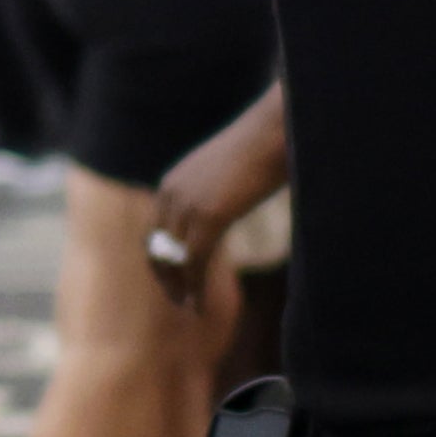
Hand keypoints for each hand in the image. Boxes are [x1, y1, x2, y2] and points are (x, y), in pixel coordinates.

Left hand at [150, 87, 291, 310]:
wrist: (280, 127)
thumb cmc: (270, 142)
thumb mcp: (235, 170)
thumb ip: (224, 190)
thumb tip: (238, 202)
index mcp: (173, 181)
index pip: (157, 231)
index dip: (164, 259)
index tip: (177, 280)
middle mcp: (170, 193)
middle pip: (156, 247)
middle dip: (166, 278)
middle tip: (180, 301)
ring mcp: (186, 204)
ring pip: (173, 259)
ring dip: (180, 288)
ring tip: (191, 309)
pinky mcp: (208, 216)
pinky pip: (194, 262)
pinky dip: (196, 288)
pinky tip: (201, 306)